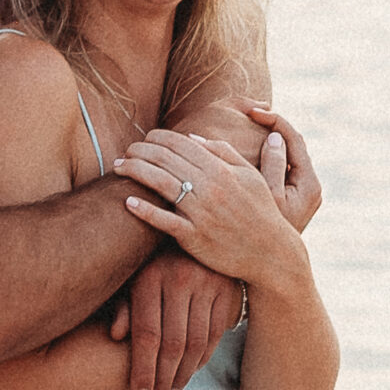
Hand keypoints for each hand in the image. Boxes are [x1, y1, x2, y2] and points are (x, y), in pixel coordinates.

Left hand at [106, 251, 239, 389]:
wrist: (194, 234)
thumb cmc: (152, 264)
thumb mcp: (131, 278)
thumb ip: (123, 307)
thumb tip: (116, 336)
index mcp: (149, 277)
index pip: (147, 334)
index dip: (142, 368)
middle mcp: (179, 279)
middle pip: (172, 344)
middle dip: (162, 378)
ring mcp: (206, 284)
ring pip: (196, 344)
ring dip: (183, 375)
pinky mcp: (226, 290)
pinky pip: (215, 335)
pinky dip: (202, 360)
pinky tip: (189, 373)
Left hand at [117, 128, 307, 288]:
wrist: (271, 253)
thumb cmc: (260, 211)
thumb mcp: (250, 176)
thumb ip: (224, 152)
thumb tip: (192, 136)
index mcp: (222, 170)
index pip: (181, 143)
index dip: (157, 137)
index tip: (143, 139)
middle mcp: (210, 188)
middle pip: (165, 159)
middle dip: (139, 151)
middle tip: (125, 152)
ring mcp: (201, 213)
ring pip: (160, 184)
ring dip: (134, 172)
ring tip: (118, 168)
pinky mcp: (194, 238)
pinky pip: (164, 221)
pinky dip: (144, 210)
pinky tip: (127, 201)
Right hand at [240, 101, 321, 229]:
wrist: (269, 268)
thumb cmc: (263, 236)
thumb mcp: (265, 198)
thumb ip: (269, 167)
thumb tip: (274, 137)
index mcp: (308, 183)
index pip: (293, 139)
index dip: (273, 120)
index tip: (251, 113)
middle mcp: (308, 186)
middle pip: (290, 145)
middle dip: (269, 127)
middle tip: (246, 114)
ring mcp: (299, 192)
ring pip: (283, 156)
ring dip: (265, 140)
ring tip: (243, 128)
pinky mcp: (288, 197)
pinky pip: (277, 168)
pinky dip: (262, 157)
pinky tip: (242, 152)